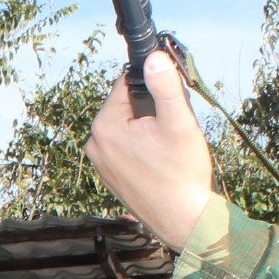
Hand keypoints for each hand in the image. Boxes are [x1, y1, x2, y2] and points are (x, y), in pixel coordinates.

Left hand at [84, 54, 214, 252]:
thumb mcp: (178, 122)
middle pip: (128, 106)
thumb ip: (165, 86)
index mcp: (105, 126)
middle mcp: (95, 144)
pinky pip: (128, 149)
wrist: (183, 221)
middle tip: (173, 130)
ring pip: (129, 127)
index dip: (153, 87)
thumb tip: (154, 57)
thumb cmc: (181, 173)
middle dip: (152, 110)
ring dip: (150, 130)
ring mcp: (101, 163)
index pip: (126, 84)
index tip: (171, 102)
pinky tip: (162, 164)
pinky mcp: (111, 177)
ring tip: (169, 149)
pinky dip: (145, 149)